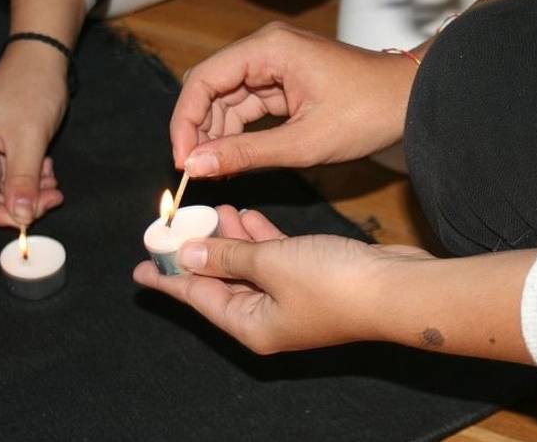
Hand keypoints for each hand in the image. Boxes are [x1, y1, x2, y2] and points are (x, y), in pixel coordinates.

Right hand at [0, 43, 65, 225]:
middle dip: (19, 201)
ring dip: (30, 191)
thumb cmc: (31, 90)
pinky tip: (49, 170)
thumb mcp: (30, 140)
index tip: (24, 220)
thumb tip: (20, 217)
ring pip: (4, 187)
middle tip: (52, 199)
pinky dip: (32, 178)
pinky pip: (13, 175)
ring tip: (54, 184)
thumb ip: (23, 181)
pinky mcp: (1, 147)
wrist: (43, 61)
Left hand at [134, 205, 433, 353]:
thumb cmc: (331, 282)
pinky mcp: (310, 278)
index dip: (167, 280)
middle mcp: (267, 317)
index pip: (197, 298)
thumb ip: (225, 257)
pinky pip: (273, 259)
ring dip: (230, 239)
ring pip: (248, 266)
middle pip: (220, 281)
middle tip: (178, 226)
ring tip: (213, 211)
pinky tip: (248, 217)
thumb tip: (187, 255)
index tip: (140, 269)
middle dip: (200, 251)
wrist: (396, 288)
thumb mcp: (269, 265)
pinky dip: (260, 239)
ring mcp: (290, 299)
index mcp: (251, 325)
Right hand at [170, 23, 416, 177]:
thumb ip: (245, 153)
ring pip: (227, 100)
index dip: (186, 122)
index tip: (182, 160)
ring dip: (217, 135)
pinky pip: (249, 107)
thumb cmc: (367, 113)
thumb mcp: (303, 142)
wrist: (410, 102)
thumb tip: (197, 166)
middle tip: (194, 172)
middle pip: (211, 89)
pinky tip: (232, 160)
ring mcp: (274, 66)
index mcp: (268, 50)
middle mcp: (265, 51)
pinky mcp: (284, 83)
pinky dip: (238, 134)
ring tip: (214, 172)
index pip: (204, 80)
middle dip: (199, 131)